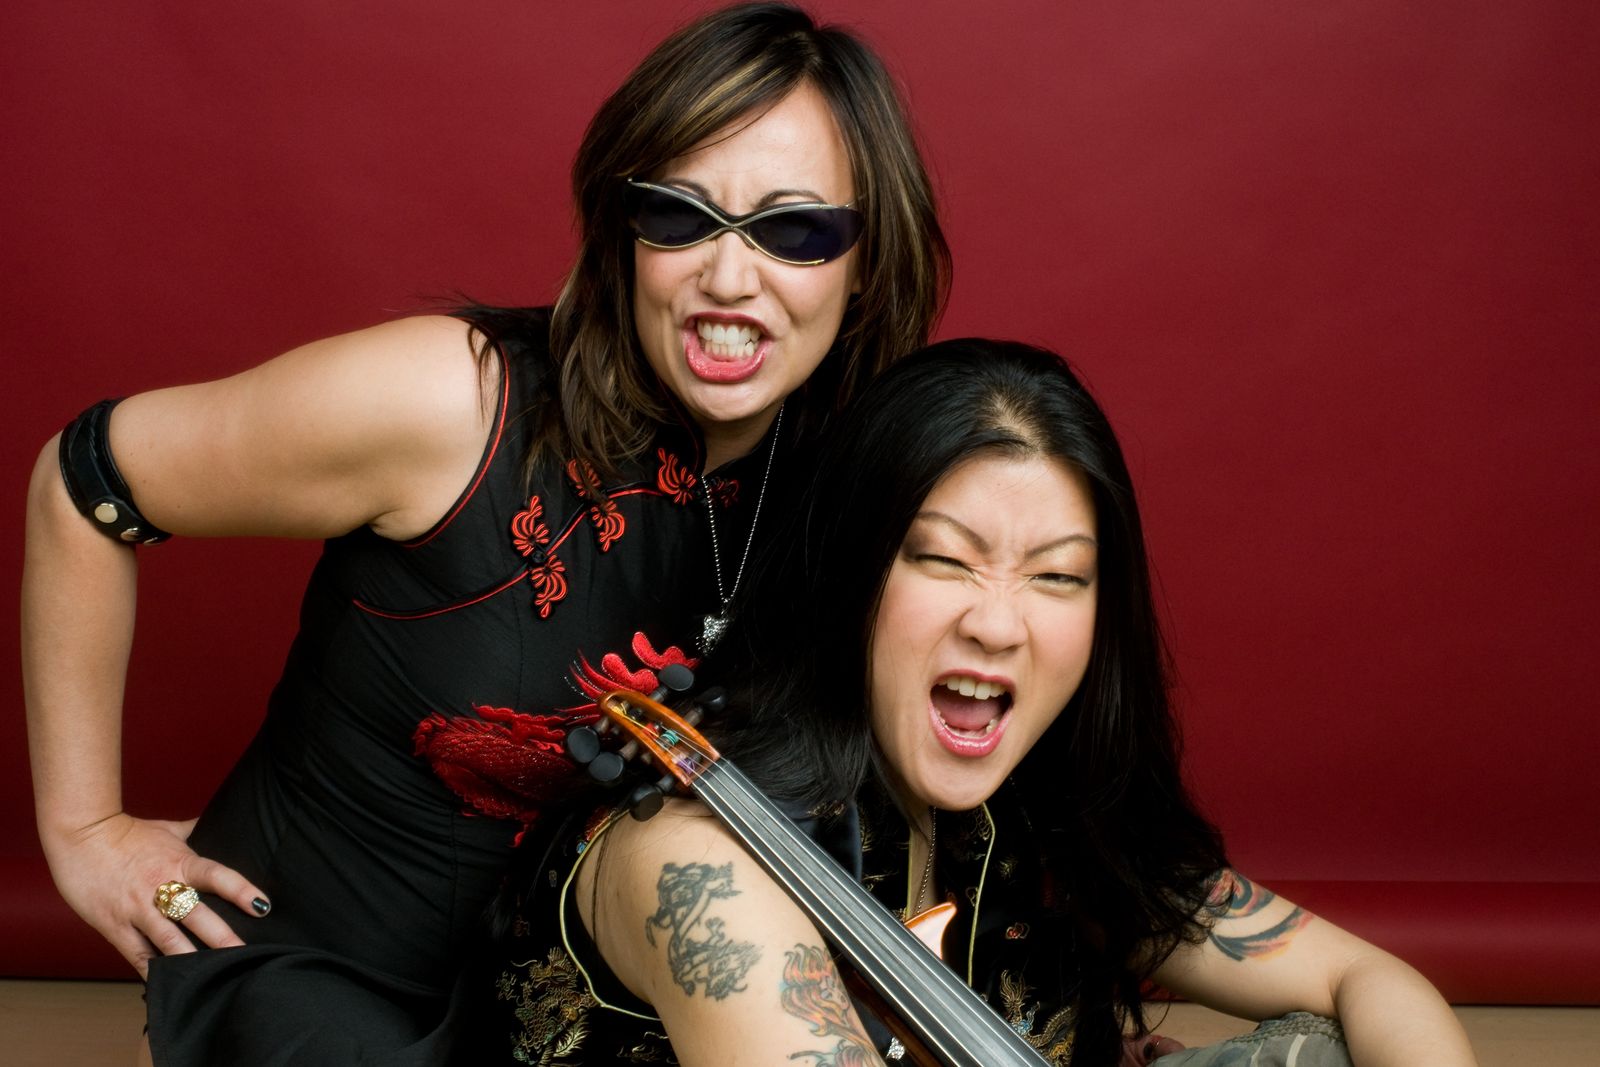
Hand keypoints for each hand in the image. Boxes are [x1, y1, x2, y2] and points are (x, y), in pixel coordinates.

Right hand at [40, 812, 269, 978]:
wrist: (80, 834)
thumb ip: (193, 830)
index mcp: (180, 862)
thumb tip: (216, 819)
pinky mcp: (115, 925)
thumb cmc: (126, 831)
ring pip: (168, 940)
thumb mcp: (166, 828)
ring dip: (191, 960)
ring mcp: (138, 908)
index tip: (263, 907)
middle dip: (222, 937)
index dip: (241, 891)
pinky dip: (154, 970)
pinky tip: (170, 985)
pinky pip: (137, 953)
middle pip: (196, 915)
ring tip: (212, 977)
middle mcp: (161, 886)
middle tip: (244, 955)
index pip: (217, 876)